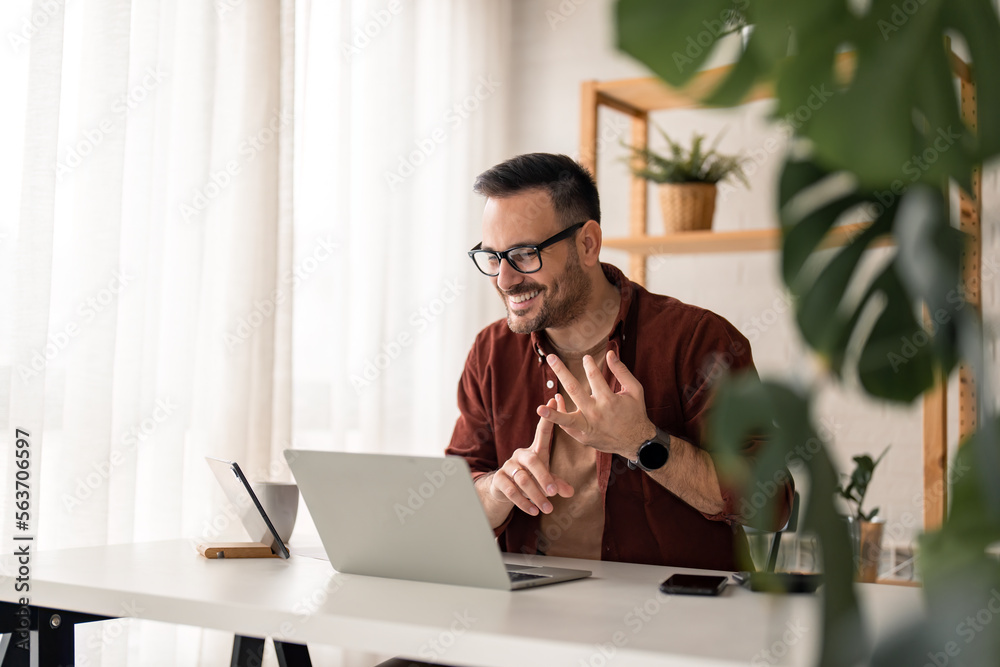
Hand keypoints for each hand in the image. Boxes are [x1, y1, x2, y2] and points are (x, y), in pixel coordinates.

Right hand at [486, 397, 573, 515]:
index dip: (548, 418)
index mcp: (534, 451)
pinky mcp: (499, 478)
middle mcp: (520, 455)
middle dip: (544, 477)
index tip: (553, 400)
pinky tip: (533, 511)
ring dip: (536, 495)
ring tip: (548, 508)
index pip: (542, 431)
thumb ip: (557, 483)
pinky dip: (523, 502)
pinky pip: (510, 490)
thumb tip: (570, 492)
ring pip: (522, 479)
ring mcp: (508, 466)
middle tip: (554, 492)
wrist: (503, 490)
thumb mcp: (546, 479)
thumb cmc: (530, 478)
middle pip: (532, 461)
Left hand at [538, 350, 655, 457]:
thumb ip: (622, 371)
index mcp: (609, 400)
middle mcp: (596, 413)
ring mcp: (588, 427)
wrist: (636, 442)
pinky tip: (557, 400)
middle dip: (562, 371)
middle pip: (574, 389)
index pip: (594, 376)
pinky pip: (567, 425)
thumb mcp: (635, 390)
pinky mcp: (583, 436)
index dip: (588, 365)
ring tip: (539, 408)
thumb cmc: (635, 412)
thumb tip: (609, 353)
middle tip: (552, 358)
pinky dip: (559, 415)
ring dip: (552, 413)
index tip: (585, 358)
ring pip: (566, 419)